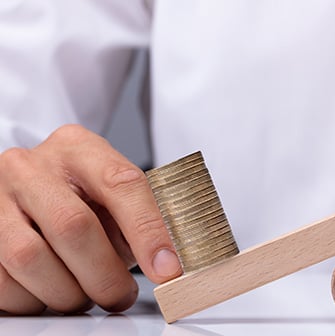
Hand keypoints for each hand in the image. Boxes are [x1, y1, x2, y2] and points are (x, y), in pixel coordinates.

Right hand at [0, 125, 181, 313]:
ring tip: (86, 294)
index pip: (122, 184)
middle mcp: (30, 167)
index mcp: (78, 148)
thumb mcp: (116, 197)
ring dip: (68, 292)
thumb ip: (143, 221)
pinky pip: (3, 282)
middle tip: (121, 295)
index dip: (149, 231)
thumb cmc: (84, 197)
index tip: (168, 268)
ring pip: (30, 258)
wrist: (32, 189)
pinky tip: (52, 291)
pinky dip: (34, 300)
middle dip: (105, 274)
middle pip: (72, 226)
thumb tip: (169, 266)